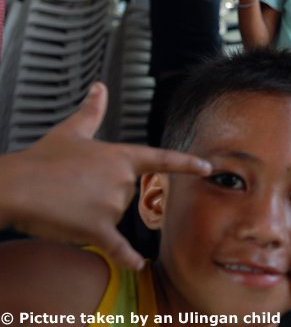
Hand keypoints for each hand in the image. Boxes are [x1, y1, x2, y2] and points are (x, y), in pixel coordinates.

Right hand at [0, 82, 211, 269]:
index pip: (161, 159)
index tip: (208, 167)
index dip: (186, 163)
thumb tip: (100, 88)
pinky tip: (137, 266)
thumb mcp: (71, 131)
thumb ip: (92, 112)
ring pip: (115, 216)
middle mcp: (123, 180)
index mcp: (121, 157)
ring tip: (68, 203)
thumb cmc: (41, 160)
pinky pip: (118, 247)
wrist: (16, 185)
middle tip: (74, 188)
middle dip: (104, 196)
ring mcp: (112, 205)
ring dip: (95, 214)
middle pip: (127, 195)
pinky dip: (127, 258)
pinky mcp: (97, 228)